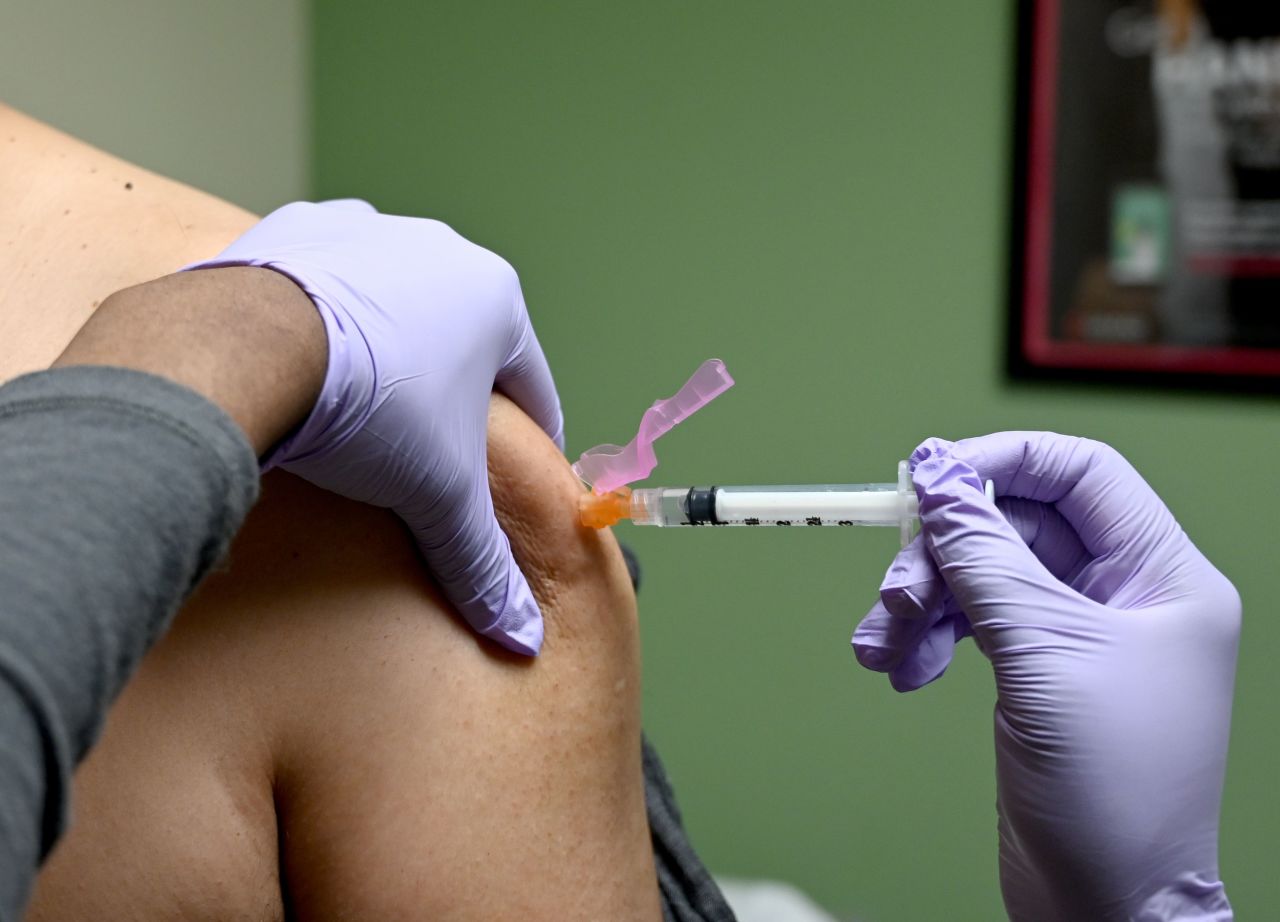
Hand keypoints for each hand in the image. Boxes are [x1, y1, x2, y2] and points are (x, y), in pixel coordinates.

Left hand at [185, 200, 563, 654]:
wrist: (247, 348)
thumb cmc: (370, 411)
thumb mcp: (439, 496)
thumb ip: (483, 562)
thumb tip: (523, 634)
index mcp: (494, 298)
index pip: (532, 385)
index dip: (530, 441)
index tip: (518, 479)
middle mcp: (438, 249)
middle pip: (462, 339)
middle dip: (452, 395)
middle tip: (431, 454)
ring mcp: (363, 231)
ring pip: (393, 306)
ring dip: (390, 353)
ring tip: (363, 414)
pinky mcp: (292, 230)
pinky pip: (323, 286)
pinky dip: (323, 325)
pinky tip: (304, 371)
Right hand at [852, 433, 1237, 920]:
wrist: (1106, 905)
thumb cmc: (1111, 791)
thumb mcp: (1041, 654)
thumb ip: (983, 555)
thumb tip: (938, 475)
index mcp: (1162, 576)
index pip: (1081, 472)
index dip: (1001, 462)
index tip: (929, 477)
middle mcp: (1126, 595)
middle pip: (1016, 525)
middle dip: (943, 553)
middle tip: (895, 593)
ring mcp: (1081, 634)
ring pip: (984, 574)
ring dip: (922, 601)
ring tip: (882, 645)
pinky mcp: (1041, 670)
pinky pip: (974, 622)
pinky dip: (929, 637)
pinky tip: (902, 669)